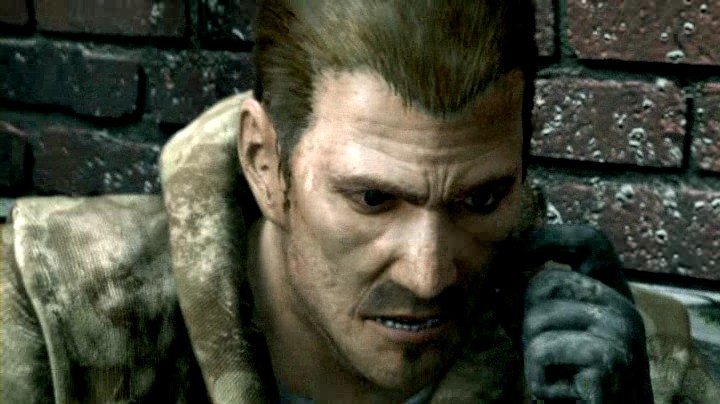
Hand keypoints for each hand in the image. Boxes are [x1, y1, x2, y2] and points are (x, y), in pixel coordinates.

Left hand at [521, 225, 652, 402]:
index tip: (512, 257)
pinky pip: (542, 352)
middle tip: (538, 354)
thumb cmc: (572, 381)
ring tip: (554, 376)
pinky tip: (561, 392)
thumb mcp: (543, 336)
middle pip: (544, 282)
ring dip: (531, 355)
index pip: (589, 241)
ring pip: (537, 318)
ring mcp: (622, 331)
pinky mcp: (610, 359)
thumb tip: (497, 275)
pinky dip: (538, 378)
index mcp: (613, 293)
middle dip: (523, 319)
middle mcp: (624, 306)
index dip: (547, 240)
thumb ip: (523, 304)